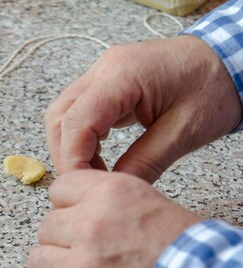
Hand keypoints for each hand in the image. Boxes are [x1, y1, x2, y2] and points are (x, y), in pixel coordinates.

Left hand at [28, 170, 201, 267]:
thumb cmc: (191, 258)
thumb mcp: (152, 206)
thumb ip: (108, 205)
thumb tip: (75, 209)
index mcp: (110, 195)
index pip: (60, 189)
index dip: (68, 208)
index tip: (77, 219)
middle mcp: (90, 226)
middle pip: (47, 227)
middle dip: (62, 242)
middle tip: (85, 256)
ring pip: (37, 262)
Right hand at [45, 35, 241, 182]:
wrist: (228, 59)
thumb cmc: (214, 87)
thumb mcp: (183, 132)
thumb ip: (144, 162)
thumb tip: (111, 189)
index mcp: (122, 75)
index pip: (76, 122)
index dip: (72, 160)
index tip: (81, 187)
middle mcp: (104, 69)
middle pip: (60, 118)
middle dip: (67, 156)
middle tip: (86, 185)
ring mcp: (101, 73)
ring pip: (62, 115)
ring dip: (70, 147)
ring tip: (93, 172)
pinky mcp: (105, 82)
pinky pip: (77, 111)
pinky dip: (80, 137)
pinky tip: (97, 154)